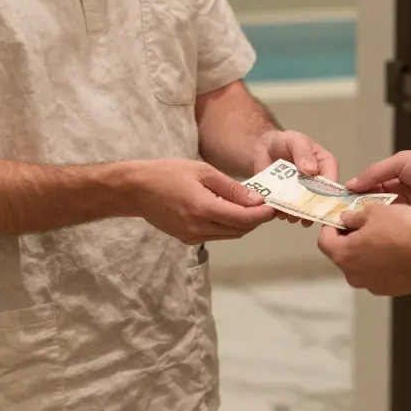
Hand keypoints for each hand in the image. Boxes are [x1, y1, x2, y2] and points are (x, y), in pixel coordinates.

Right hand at [129, 159, 276, 243]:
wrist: (136, 190)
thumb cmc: (167, 173)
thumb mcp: (203, 171)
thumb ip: (231, 188)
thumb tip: (256, 200)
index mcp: (203, 209)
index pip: (243, 218)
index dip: (262, 214)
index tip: (274, 206)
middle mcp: (199, 228)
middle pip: (240, 230)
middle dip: (256, 219)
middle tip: (265, 204)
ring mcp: (192, 236)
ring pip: (229, 235)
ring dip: (243, 223)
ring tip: (249, 206)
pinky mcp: (187, 239)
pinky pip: (216, 235)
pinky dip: (228, 225)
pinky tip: (228, 210)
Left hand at [253, 129, 339, 226]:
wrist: (263, 149)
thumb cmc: (283, 142)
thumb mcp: (295, 141)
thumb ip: (303, 152)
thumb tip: (312, 171)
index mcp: (326, 166)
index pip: (331, 182)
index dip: (327, 193)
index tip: (318, 202)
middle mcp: (318, 183)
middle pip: (319, 200)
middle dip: (312, 209)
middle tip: (303, 216)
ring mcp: (303, 193)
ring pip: (304, 208)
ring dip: (298, 214)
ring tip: (289, 216)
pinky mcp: (289, 200)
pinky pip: (288, 210)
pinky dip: (284, 213)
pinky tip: (278, 212)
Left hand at [318, 204, 410, 295]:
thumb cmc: (405, 231)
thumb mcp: (376, 212)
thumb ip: (355, 216)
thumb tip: (346, 219)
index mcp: (344, 255)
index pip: (324, 240)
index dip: (330, 226)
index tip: (340, 216)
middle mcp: (353, 275)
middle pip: (342, 253)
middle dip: (349, 237)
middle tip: (364, 221)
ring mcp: (371, 285)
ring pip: (360, 264)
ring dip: (366, 250)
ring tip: (383, 234)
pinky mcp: (389, 290)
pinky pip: (377, 272)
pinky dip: (381, 261)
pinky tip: (396, 249)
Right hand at [345, 148, 410, 223]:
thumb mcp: (402, 162)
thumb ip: (376, 172)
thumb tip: (353, 183)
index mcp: (395, 174)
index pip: (369, 184)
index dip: (355, 191)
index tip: (339, 200)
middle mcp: (400, 192)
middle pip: (374, 201)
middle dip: (359, 207)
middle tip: (342, 216)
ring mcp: (407, 208)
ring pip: (383, 215)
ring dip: (371, 218)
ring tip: (353, 224)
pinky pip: (397, 224)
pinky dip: (386, 227)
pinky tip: (371, 231)